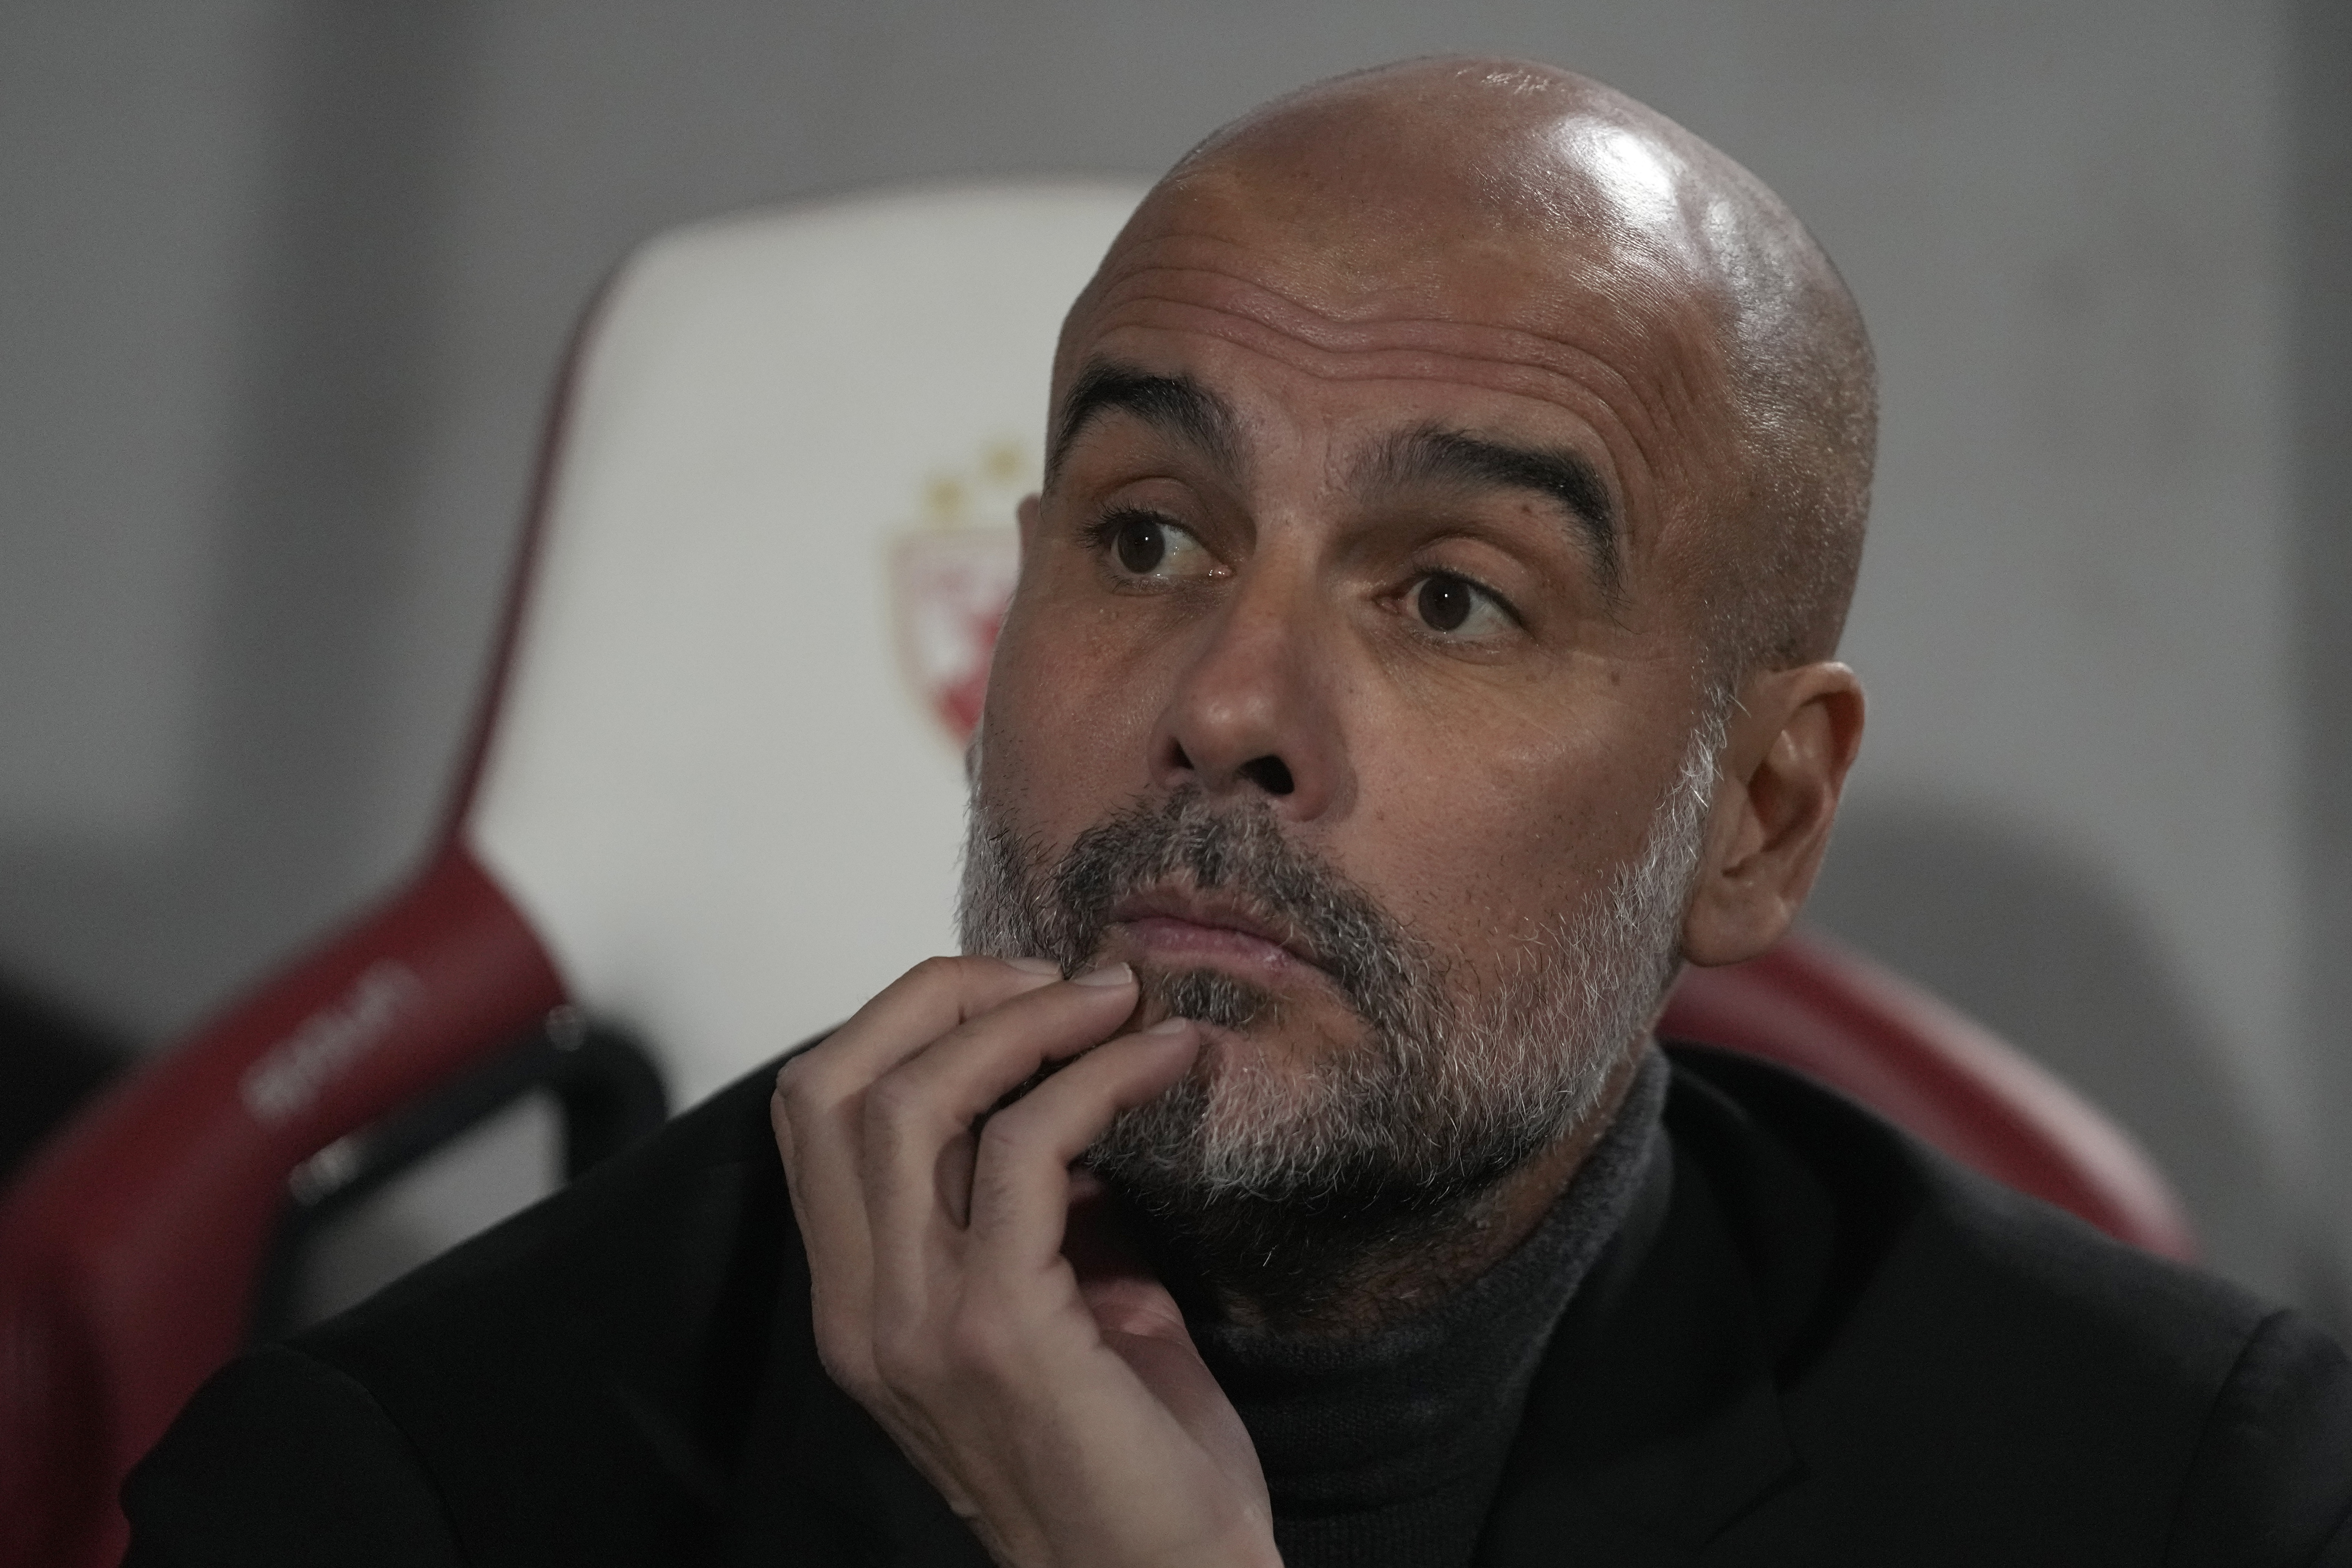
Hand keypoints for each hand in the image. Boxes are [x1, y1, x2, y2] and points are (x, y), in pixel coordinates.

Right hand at [770, 956, 1279, 1567]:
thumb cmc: (1128, 1458)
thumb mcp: (1053, 1305)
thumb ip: (1030, 1207)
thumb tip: (1064, 1088)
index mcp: (861, 1302)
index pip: (819, 1110)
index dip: (906, 1020)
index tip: (1015, 990)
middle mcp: (864, 1310)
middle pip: (839, 1084)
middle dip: (949, 994)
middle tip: (1061, 976)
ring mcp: (918, 1322)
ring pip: (917, 1100)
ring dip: (1030, 1020)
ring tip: (1121, 999)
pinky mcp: (1000, 1329)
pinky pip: (1032, 1147)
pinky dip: (1102, 1078)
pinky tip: (1168, 1059)